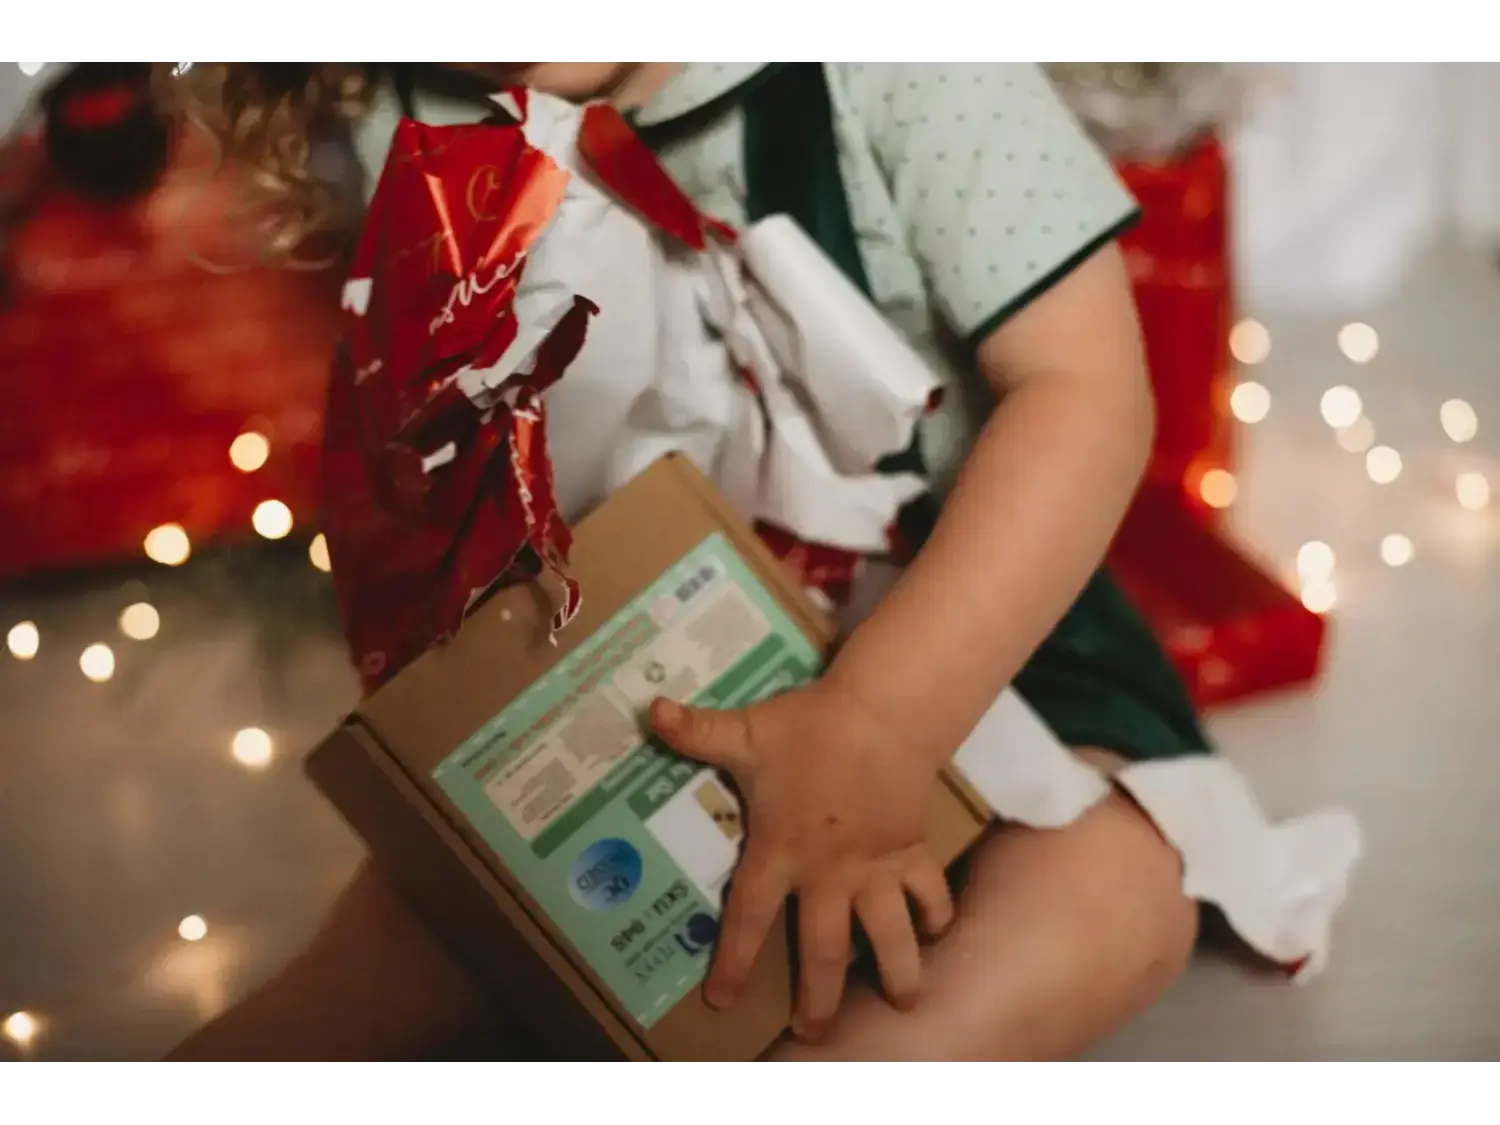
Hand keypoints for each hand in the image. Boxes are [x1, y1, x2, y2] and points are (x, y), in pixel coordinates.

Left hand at [648, 678, 954, 1042]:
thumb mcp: (745, 731)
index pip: (749, 918)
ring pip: (890, 938)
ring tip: (901, 1005)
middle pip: (824, 952)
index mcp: (781, 850)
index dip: (735, 963)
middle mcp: (830, 872)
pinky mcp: (913, 853)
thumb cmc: (807, 725)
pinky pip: (931, 895)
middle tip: (811, 1035)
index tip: (722, 1001)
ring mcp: (877, 867)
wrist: (881, 711)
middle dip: (818, 1001)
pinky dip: (937, 918)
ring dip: (896, 975)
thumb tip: (648, 710)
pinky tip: (935, 936)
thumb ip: (697, 732)